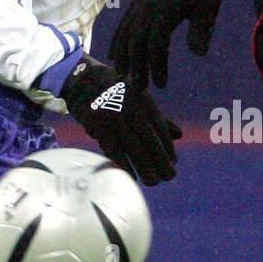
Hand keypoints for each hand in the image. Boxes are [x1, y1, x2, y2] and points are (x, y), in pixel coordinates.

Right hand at [61, 55, 180, 184]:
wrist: (83, 80)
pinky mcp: (97, 127)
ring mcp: (114, 119)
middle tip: (169, 176)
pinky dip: (124, 165)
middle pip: (149, 141)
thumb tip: (179, 135)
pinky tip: (132, 176)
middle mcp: (131, 110)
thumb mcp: (140, 99)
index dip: (167, 148)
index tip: (174, 163)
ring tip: (153, 181)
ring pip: (133, 148)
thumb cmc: (117, 92)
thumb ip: (158, 118)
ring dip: (145, 167)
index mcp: (143, 101)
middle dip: (161, 161)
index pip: (160, 130)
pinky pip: (113, 150)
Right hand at [110, 0, 224, 88]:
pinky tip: (114, 56)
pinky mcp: (136, 3)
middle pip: (136, 43)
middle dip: (136, 67)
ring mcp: (139, 5)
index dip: (157, 66)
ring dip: (123, 57)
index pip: (156, 45)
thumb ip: (202, 31)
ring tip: (122, 77)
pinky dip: (117, 41)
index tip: (161, 85)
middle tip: (138, 89)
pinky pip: (122, 25)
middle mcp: (147, 9)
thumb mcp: (208, 9)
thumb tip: (198, 54)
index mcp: (164, 12)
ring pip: (126, 35)